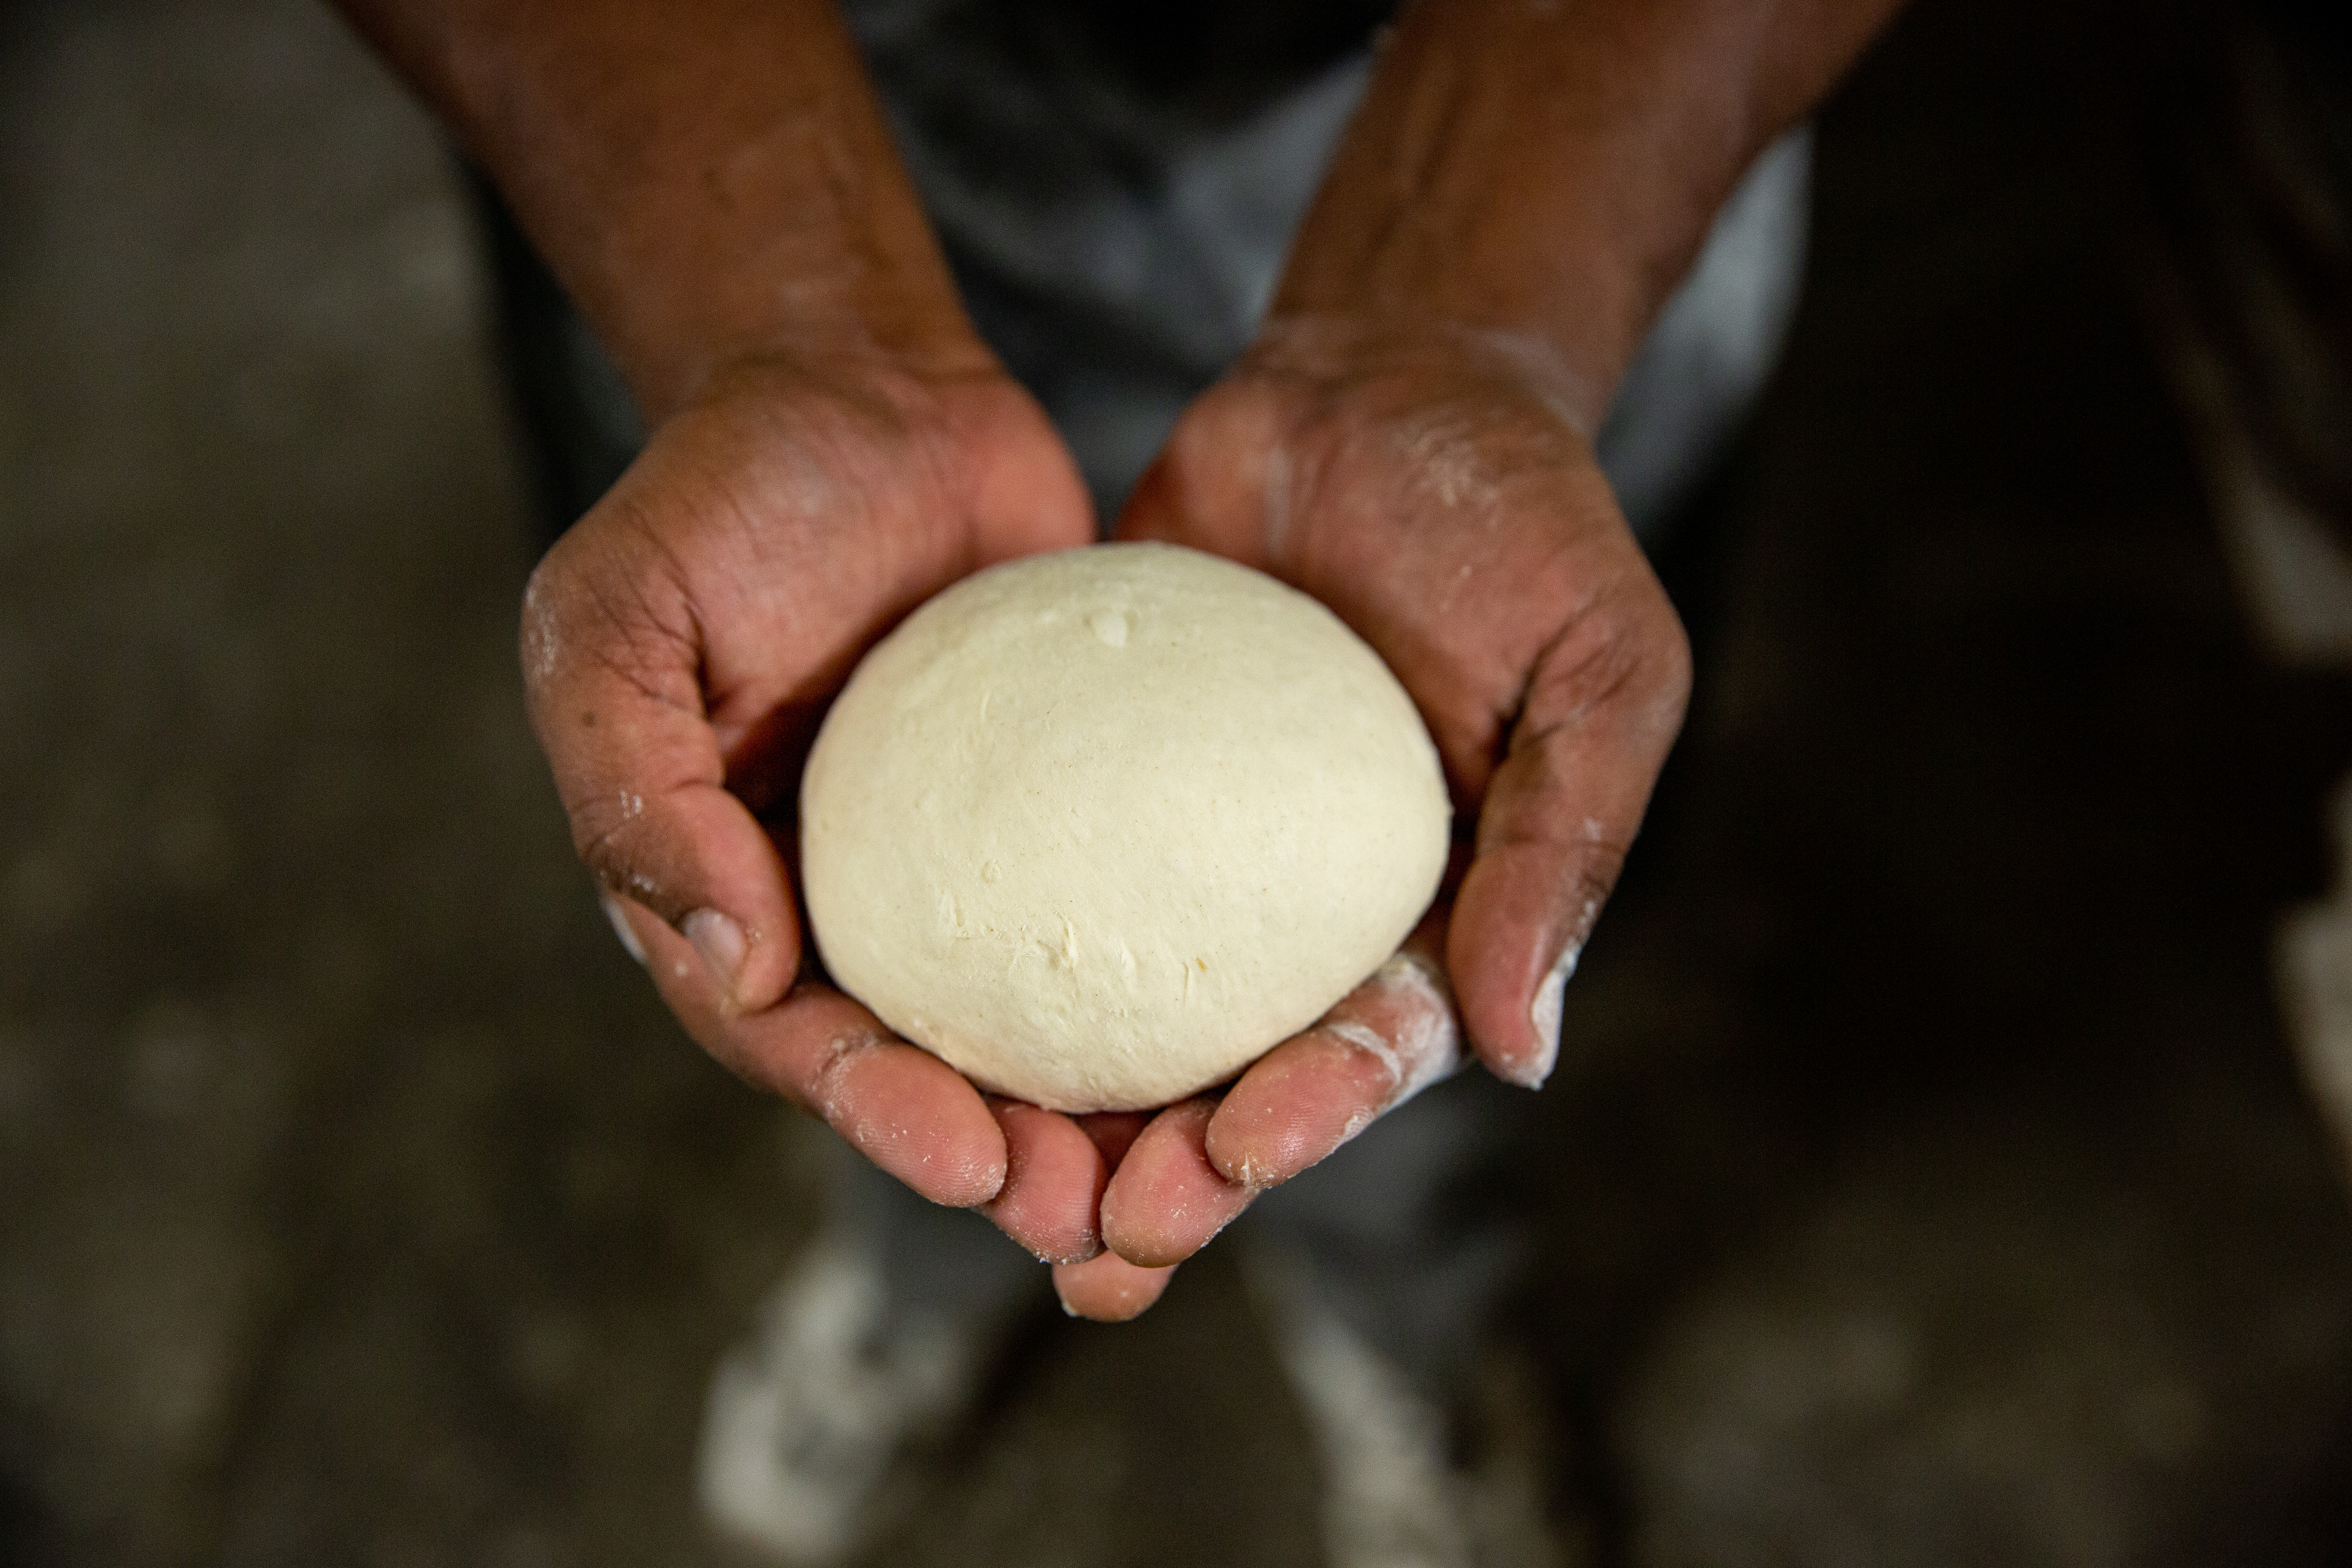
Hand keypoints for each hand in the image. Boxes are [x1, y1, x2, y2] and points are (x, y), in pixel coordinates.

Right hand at [524, 346, 1176, 1282]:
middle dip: (1003, 1156)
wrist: (860, 387)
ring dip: (1099, 1112)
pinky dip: (1170, 983)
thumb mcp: (617, 622)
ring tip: (1189, 1175)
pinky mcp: (1068, 809)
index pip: (790, 1035)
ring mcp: (961, 863)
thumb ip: (636, 791)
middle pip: (920, 1063)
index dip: (873, 1109)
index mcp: (726, 886)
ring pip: (1029, 1018)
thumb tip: (728, 963)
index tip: (969, 1157)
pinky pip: (1117, 907)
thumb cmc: (718, 496)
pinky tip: (1251, 1033)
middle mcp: (845, 899)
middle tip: (1094, 1217)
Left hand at [1051, 319, 1691, 1315]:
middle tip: (1092, 1238)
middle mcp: (1300, 909)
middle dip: (1170, 1168)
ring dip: (1065, 1108)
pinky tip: (909, 1004)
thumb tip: (1518, 1053)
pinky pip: (1033, 870)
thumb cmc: (1526, 521)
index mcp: (1430, 914)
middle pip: (1232, 1071)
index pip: (1369, 1049)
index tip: (1234, 1148)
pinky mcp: (1091, 773)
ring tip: (990, 1175)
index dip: (1307, 1115)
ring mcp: (1188, 849)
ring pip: (1123, 1009)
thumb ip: (1561, 849)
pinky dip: (984, 949)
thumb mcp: (1599, 669)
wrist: (1388, 380)